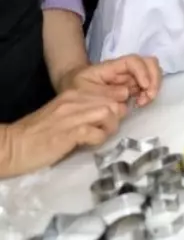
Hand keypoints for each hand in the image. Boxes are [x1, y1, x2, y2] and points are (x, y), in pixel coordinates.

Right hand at [0, 91, 126, 176]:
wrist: (12, 146)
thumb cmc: (37, 134)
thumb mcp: (62, 114)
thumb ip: (83, 110)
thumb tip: (107, 114)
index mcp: (72, 95)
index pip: (107, 93)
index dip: (114, 107)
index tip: (109, 119)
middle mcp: (74, 101)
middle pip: (112, 102)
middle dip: (115, 118)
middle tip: (105, 130)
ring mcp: (71, 116)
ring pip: (108, 113)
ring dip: (109, 128)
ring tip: (98, 136)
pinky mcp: (69, 133)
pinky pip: (96, 132)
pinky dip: (98, 140)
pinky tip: (89, 144)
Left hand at [61, 56, 161, 107]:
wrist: (71, 92)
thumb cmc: (75, 88)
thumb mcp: (82, 89)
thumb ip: (103, 92)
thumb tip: (126, 93)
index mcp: (111, 67)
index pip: (133, 61)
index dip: (143, 71)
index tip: (144, 87)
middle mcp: (124, 70)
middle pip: (150, 63)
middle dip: (154, 79)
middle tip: (148, 97)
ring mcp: (130, 78)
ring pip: (152, 74)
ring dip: (153, 88)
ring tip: (143, 102)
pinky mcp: (133, 88)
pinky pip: (147, 87)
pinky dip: (148, 94)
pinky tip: (140, 103)